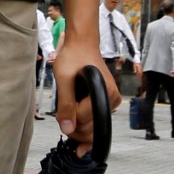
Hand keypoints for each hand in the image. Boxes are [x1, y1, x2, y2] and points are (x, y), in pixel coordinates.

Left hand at [51, 40, 119, 154]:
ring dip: (78, 124)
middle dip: (73, 124)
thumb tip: (67, 128)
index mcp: (105, 92)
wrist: (81, 45)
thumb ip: (65, 104)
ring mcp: (112, 101)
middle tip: (63, 111)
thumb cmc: (74, 56)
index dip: (68, 118)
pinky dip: (84, 121)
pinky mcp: (108, 102)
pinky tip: (77, 112)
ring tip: (70, 108)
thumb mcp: (64, 78)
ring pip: (93, 127)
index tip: (60, 111)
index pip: (83, 120)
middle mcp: (113, 98)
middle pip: (91, 128)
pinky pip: (95, 120)